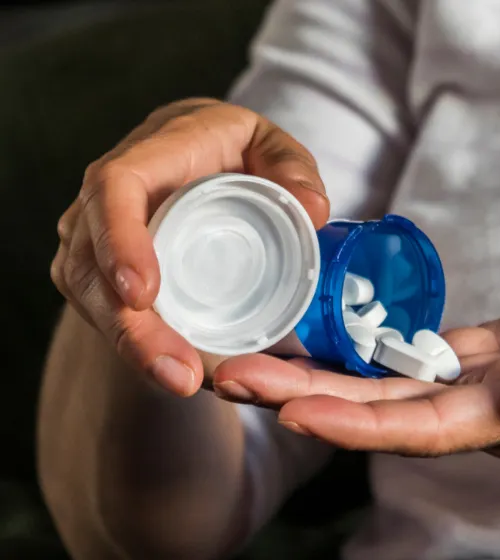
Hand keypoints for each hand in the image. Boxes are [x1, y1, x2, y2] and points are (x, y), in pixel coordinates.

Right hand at [50, 98, 329, 395]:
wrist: (191, 153)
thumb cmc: (232, 148)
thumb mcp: (270, 144)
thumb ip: (294, 168)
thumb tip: (313, 210)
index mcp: (149, 155)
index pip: (114, 190)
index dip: (120, 241)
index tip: (144, 293)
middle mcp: (103, 198)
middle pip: (92, 263)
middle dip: (129, 326)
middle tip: (178, 371)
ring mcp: (93, 238)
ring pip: (91, 296)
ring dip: (131, 346)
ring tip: (181, 381)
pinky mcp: (98, 272)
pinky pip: (103, 313)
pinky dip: (135, 347)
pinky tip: (173, 374)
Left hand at [213, 262, 499, 457]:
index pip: (434, 427)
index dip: (365, 424)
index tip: (296, 411)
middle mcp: (496, 408)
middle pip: (390, 415)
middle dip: (312, 401)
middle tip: (231, 378)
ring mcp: (488, 385)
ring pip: (391, 390)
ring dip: (321, 378)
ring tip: (249, 362)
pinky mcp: (488, 356)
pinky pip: (414, 360)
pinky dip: (364, 353)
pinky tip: (318, 337)